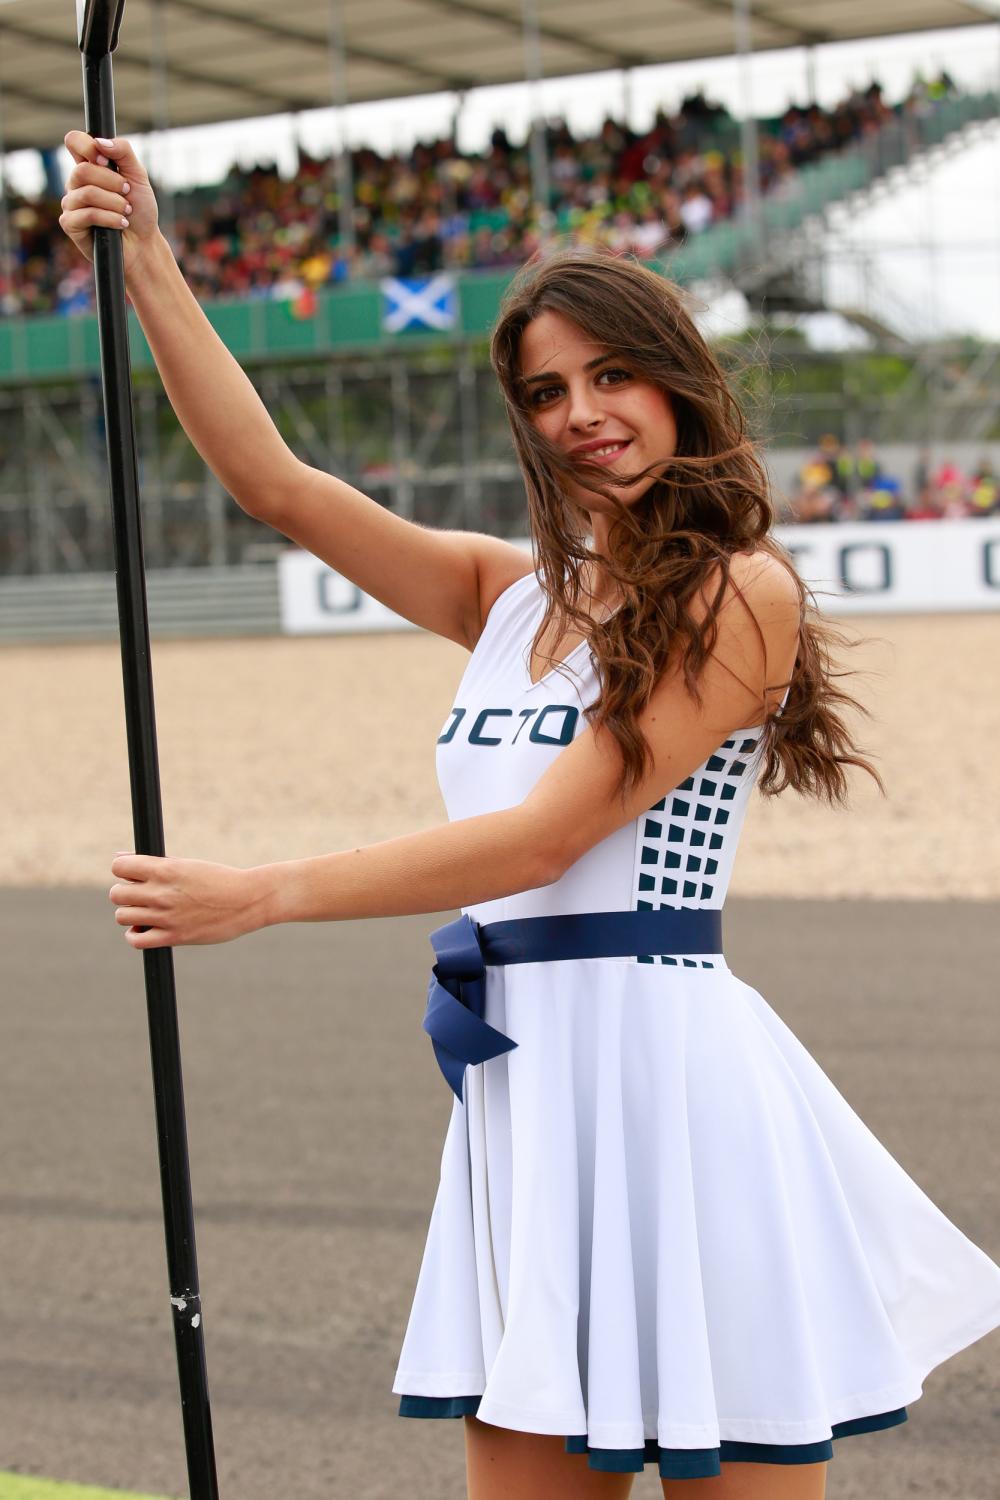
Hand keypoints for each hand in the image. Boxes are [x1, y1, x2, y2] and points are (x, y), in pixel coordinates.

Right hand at [60, 132, 159, 274]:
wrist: (144, 243)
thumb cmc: (140, 210)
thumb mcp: (138, 176)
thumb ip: (123, 152)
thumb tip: (100, 142)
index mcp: (88, 166)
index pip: (74, 141)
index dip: (88, 146)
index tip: (107, 161)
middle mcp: (75, 183)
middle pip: (82, 170)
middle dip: (112, 182)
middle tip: (127, 193)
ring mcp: (71, 203)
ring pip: (87, 193)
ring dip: (114, 203)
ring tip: (126, 211)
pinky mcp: (70, 224)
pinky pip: (87, 214)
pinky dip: (110, 218)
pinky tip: (121, 224)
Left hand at [109, 852, 272, 948]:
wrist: (248, 900)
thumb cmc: (219, 879)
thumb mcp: (187, 864)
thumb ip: (153, 863)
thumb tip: (119, 859)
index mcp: (165, 869)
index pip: (119, 867)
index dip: (123, 870)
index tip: (133, 875)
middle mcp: (162, 892)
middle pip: (116, 893)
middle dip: (125, 893)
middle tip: (141, 895)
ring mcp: (166, 916)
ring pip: (122, 916)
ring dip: (130, 913)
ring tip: (145, 912)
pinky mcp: (173, 937)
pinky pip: (135, 940)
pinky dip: (134, 935)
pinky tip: (145, 929)